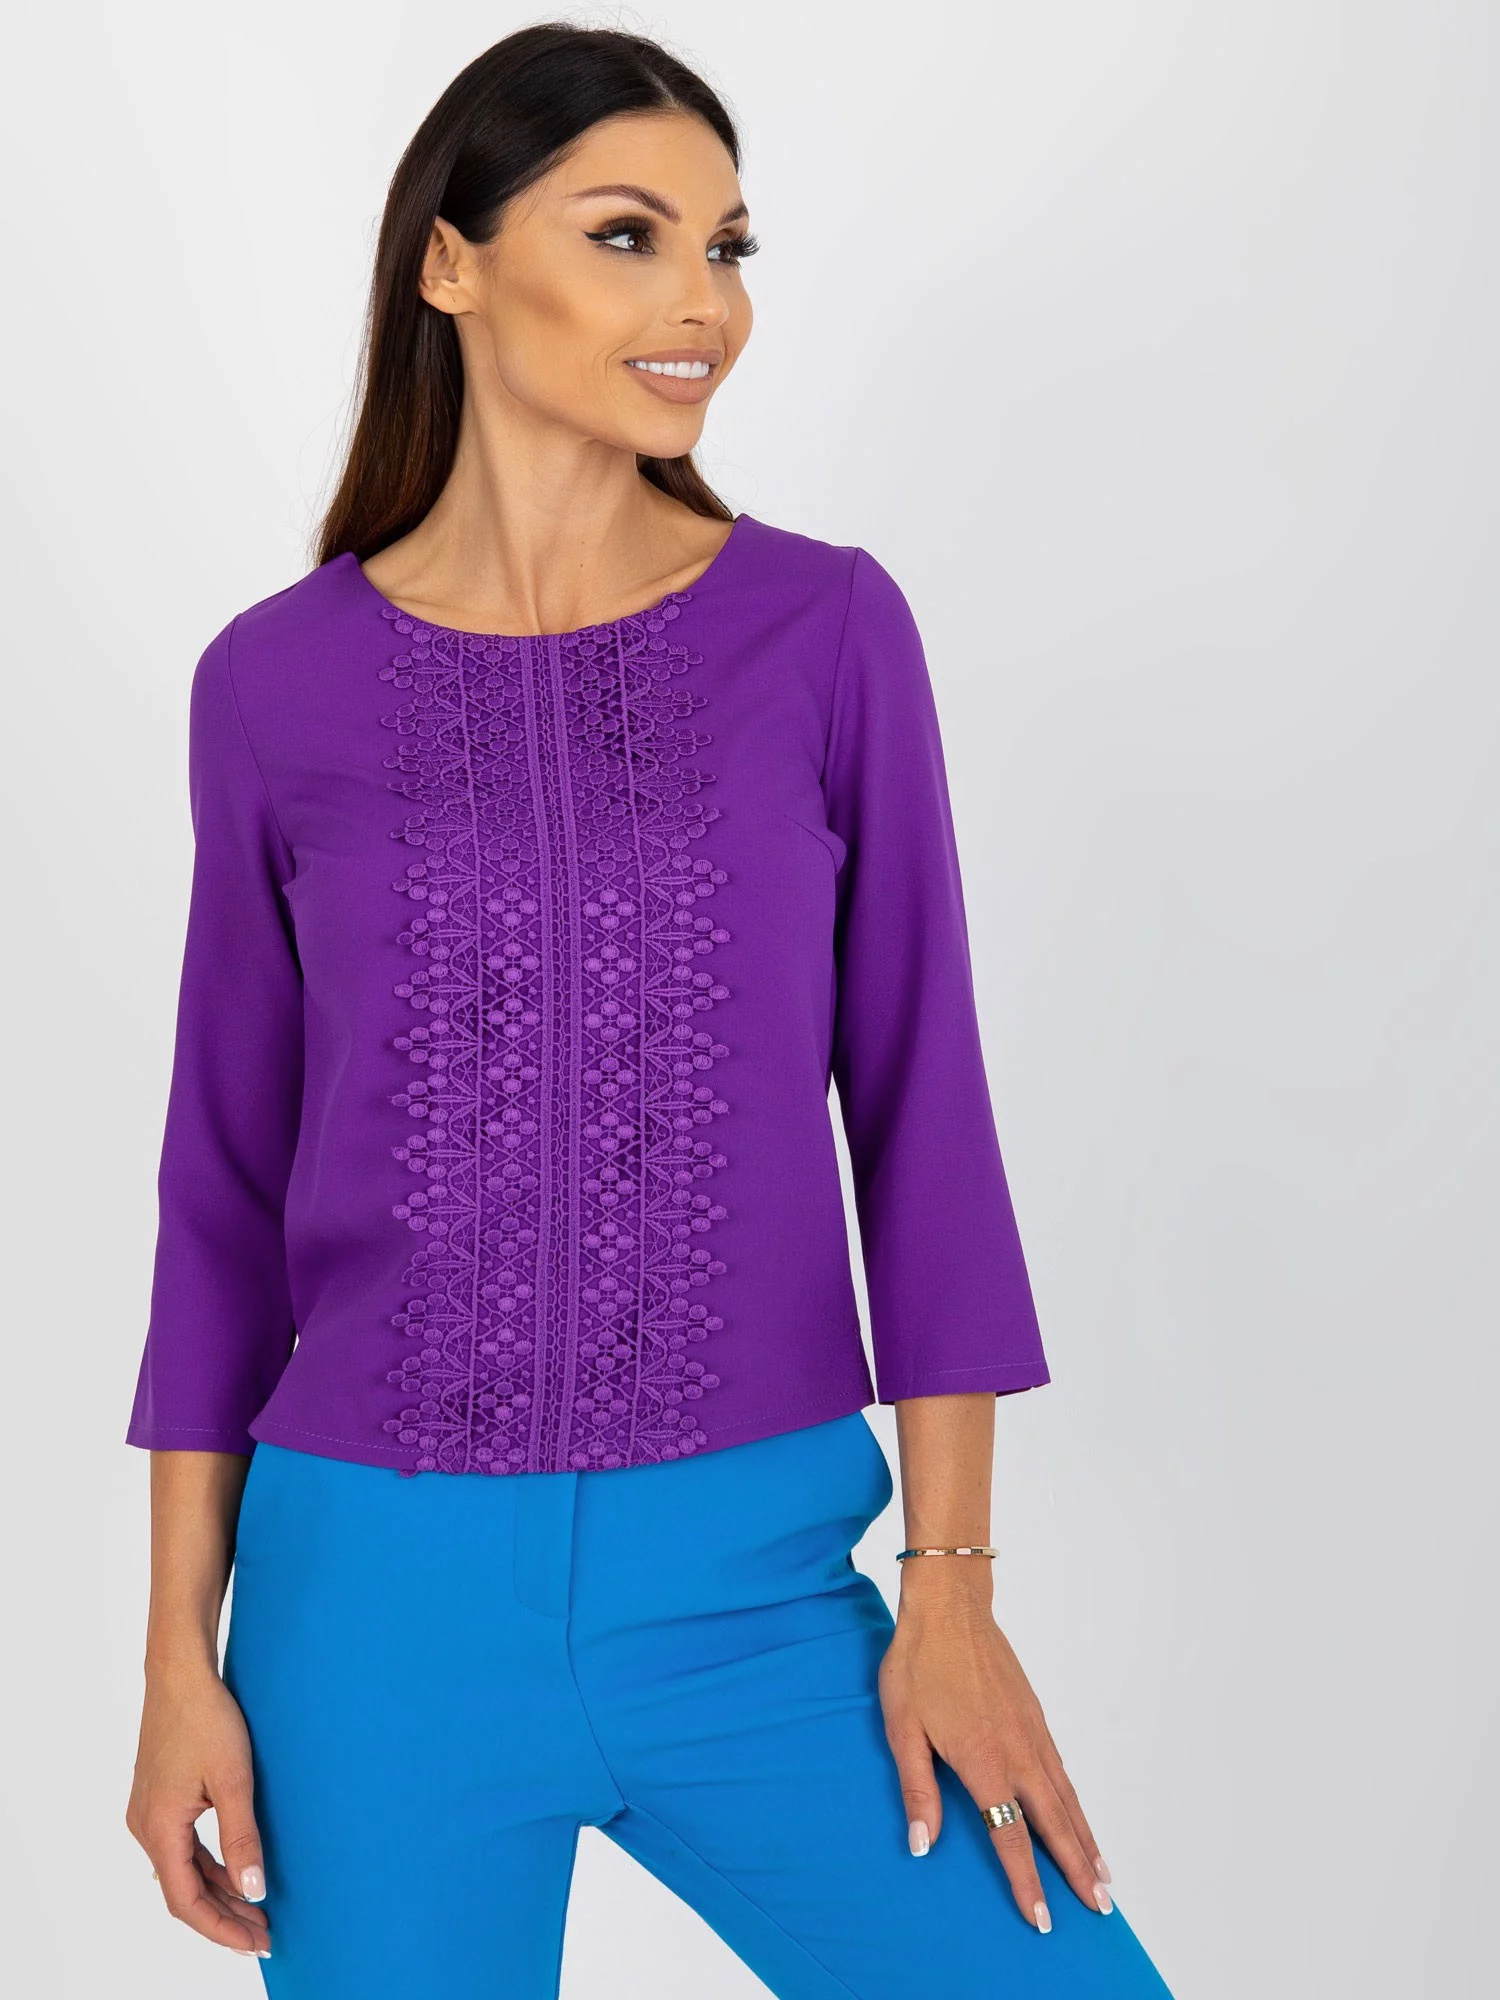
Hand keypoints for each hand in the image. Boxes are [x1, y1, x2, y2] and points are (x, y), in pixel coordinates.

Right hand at [125, 1660, 271, 1958]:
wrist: (180, 1673)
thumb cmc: (206, 1718)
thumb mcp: (233, 1780)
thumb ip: (242, 1837)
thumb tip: (253, 1890)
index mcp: (158, 1829)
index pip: (185, 1901)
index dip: (220, 1927)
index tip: (254, 1941)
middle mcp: (146, 1827)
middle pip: (182, 1891)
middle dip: (223, 1916)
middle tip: (263, 1933)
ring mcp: (150, 1813)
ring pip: (183, 1870)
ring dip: (217, 1891)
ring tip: (254, 1909)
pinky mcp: (159, 1799)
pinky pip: (183, 1847)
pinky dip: (209, 1865)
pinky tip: (236, 1869)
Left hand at [877, 1575, 1112, 1931]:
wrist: (949, 1607)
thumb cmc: (918, 1665)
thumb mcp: (902, 1729)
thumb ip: (917, 1790)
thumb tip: (922, 1845)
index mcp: (983, 1761)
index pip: (1010, 1835)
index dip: (1027, 1881)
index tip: (1042, 1918)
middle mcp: (1017, 1751)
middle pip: (1055, 1823)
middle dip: (1078, 1869)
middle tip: (1102, 1908)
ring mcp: (1031, 1731)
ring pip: (1066, 1797)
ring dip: (1085, 1838)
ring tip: (1104, 1875)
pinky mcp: (1035, 1714)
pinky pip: (1061, 1769)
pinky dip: (1076, 1801)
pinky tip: (1078, 1815)